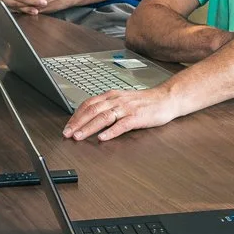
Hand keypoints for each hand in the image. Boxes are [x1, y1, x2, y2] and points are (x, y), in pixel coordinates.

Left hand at [63, 85, 180, 140]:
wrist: (166, 98)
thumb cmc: (144, 102)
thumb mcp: (122, 101)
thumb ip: (107, 107)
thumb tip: (89, 117)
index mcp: (111, 96)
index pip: (88, 104)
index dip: (76, 116)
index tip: (67, 126)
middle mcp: (117, 100)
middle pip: (92, 110)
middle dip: (78, 123)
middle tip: (67, 133)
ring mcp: (127, 108)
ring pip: (104, 117)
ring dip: (89, 127)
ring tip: (79, 136)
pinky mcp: (137, 117)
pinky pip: (122, 124)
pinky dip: (111, 131)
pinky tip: (103, 138)